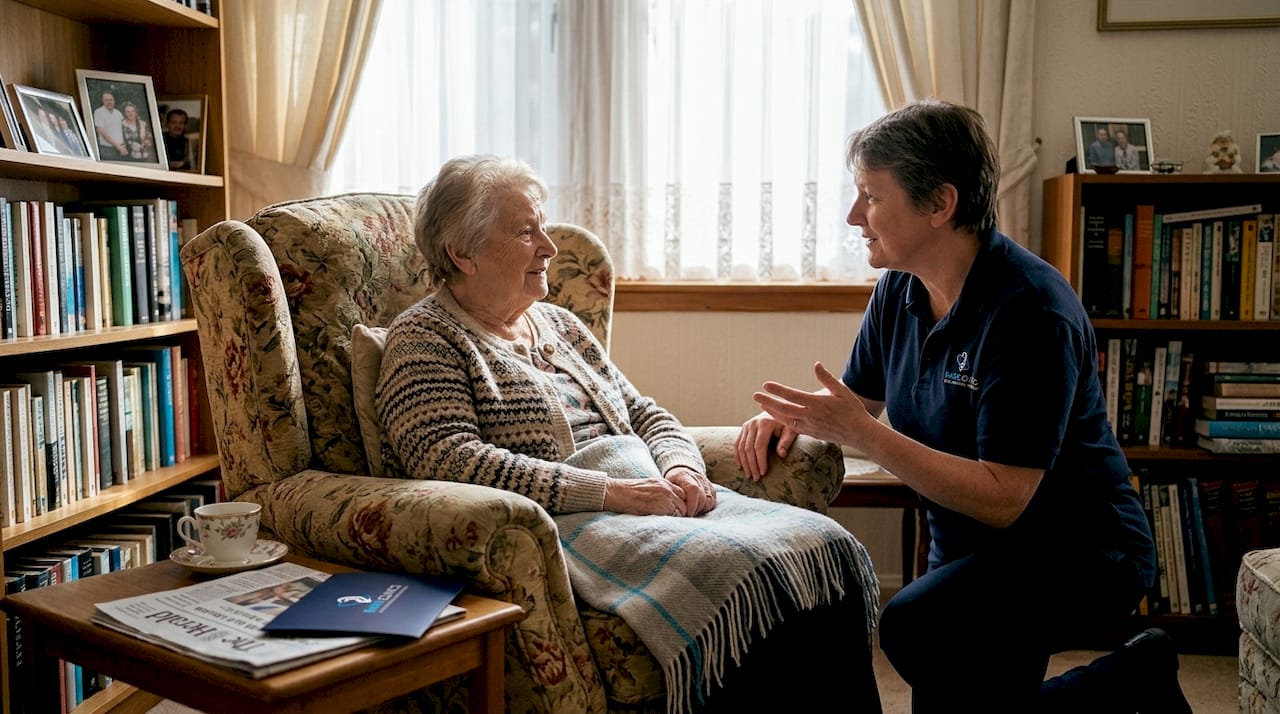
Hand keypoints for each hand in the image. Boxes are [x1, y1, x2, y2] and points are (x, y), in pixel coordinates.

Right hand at [603, 477, 691, 516]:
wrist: (616, 493)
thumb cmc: (627, 494)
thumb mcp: (648, 488)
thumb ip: (660, 493)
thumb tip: (668, 505)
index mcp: (663, 483)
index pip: (683, 493)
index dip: (682, 503)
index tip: (678, 512)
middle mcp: (667, 488)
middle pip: (686, 501)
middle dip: (683, 511)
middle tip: (675, 520)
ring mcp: (665, 496)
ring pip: (683, 510)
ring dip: (678, 517)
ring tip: (668, 522)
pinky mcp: (661, 506)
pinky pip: (675, 515)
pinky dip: (672, 521)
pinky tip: (664, 523)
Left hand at [665, 466, 716, 515]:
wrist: (680, 473)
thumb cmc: (671, 483)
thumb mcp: (666, 486)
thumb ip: (671, 495)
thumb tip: (673, 509)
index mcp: (684, 475)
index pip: (693, 489)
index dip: (692, 504)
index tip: (687, 514)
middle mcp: (697, 477)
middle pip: (703, 496)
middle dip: (696, 509)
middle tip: (688, 515)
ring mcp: (706, 482)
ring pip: (709, 500)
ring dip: (701, 509)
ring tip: (692, 512)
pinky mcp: (712, 488)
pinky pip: (713, 501)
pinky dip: (706, 508)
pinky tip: (697, 509)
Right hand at [734, 411, 796, 480]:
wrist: (779, 410)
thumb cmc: (787, 422)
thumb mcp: (791, 430)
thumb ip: (786, 441)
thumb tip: (781, 455)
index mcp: (765, 423)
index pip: (759, 446)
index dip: (760, 460)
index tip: (763, 473)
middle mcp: (753, 423)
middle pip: (748, 448)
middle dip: (752, 465)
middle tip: (756, 478)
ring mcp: (746, 425)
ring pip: (741, 447)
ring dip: (744, 463)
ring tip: (749, 475)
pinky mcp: (743, 428)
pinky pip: (737, 444)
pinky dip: (738, 456)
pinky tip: (740, 467)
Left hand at [753, 361, 871, 445]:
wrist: (859, 433)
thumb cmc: (852, 409)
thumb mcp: (841, 391)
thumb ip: (827, 378)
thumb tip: (816, 364)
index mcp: (817, 403)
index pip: (792, 395)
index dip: (778, 390)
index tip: (766, 384)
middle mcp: (810, 416)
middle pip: (784, 409)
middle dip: (768, 402)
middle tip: (755, 396)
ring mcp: (809, 426)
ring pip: (785, 420)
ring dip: (772, 412)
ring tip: (762, 406)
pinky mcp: (810, 433)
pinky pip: (792, 428)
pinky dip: (782, 422)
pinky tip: (776, 418)